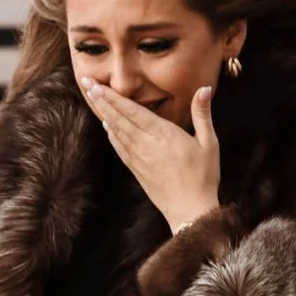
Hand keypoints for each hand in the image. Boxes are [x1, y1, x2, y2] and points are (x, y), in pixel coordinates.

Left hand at [76, 70, 224, 232]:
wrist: (189, 211)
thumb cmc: (203, 176)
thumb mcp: (209, 143)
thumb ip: (203, 114)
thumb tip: (204, 89)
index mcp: (163, 134)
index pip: (133, 111)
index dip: (114, 97)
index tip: (98, 85)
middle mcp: (146, 144)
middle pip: (119, 118)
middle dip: (101, 100)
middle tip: (86, 84)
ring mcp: (138, 158)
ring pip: (116, 131)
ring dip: (104, 114)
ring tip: (92, 98)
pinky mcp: (136, 170)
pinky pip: (120, 148)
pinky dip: (112, 134)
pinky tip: (107, 126)